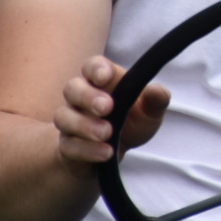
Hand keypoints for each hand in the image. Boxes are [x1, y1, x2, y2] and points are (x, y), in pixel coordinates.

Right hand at [54, 56, 169, 168]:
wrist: (113, 154)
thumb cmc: (131, 122)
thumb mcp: (149, 112)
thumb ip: (156, 100)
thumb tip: (157, 90)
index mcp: (101, 82)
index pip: (91, 66)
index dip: (96, 68)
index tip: (105, 77)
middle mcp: (80, 98)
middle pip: (71, 88)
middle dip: (87, 96)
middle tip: (107, 107)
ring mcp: (70, 122)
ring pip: (63, 117)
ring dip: (85, 125)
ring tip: (107, 133)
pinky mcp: (66, 146)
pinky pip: (67, 146)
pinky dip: (87, 150)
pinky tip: (106, 153)